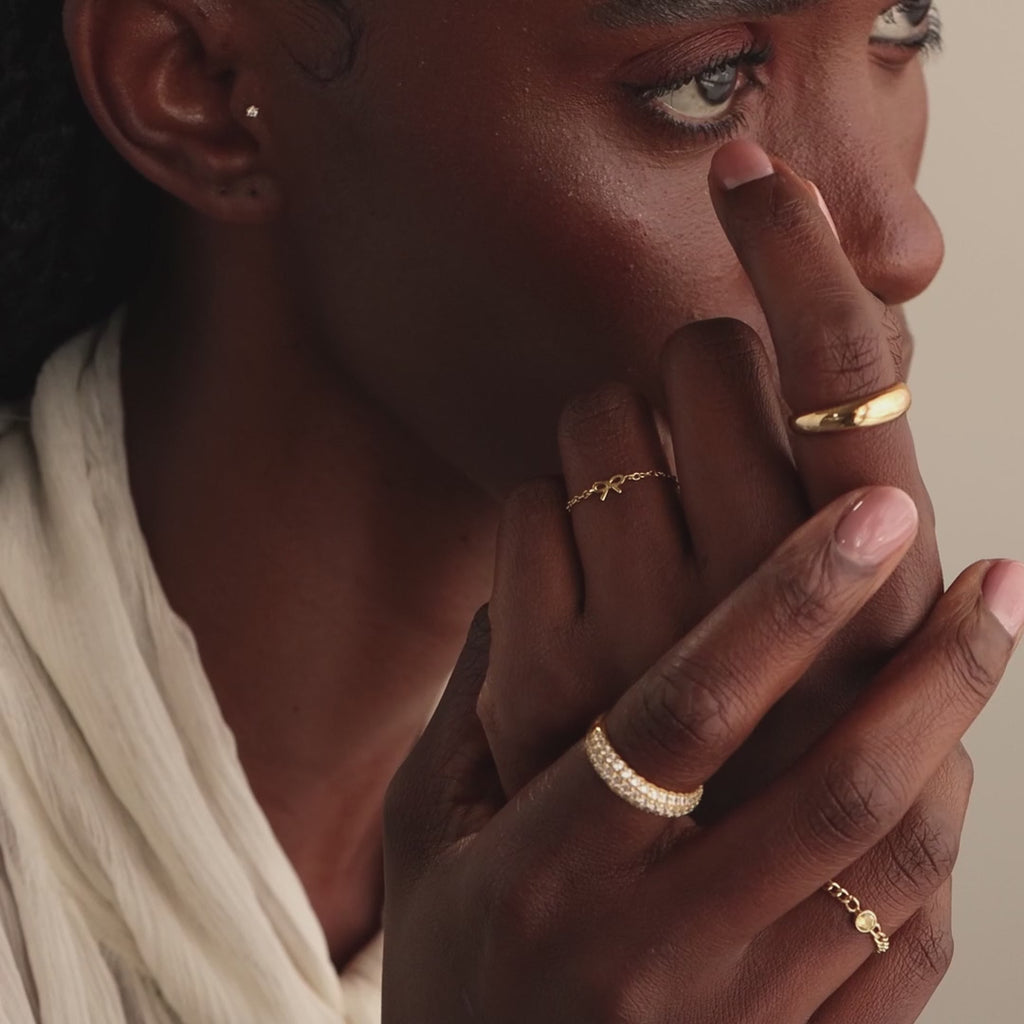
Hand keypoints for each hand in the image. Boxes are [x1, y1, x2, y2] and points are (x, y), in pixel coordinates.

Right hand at [383, 488, 1019, 1021]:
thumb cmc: (448, 976)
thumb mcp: (428, 838)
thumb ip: (470, 708)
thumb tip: (515, 587)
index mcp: (553, 865)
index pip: (689, 709)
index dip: (787, 604)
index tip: (868, 517)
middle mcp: (655, 943)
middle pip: (833, 787)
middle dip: (930, 670)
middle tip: (993, 576)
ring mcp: (736, 1017)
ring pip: (891, 866)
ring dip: (952, 744)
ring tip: (983, 650)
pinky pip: (903, 955)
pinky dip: (939, 854)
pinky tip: (945, 778)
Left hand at [481, 140, 941, 815]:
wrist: (682, 931)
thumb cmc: (794, 766)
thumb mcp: (872, 663)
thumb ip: (856, 539)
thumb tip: (850, 414)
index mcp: (874, 580)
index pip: (843, 371)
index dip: (798, 251)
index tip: (747, 170)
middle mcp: (764, 595)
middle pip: (700, 354)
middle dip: (696, 368)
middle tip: (705, 434)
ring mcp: (641, 635)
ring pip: (597, 416)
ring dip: (619, 440)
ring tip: (649, 520)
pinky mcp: (541, 673)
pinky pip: (525, 504)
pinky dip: (552, 515)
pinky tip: (585, 577)